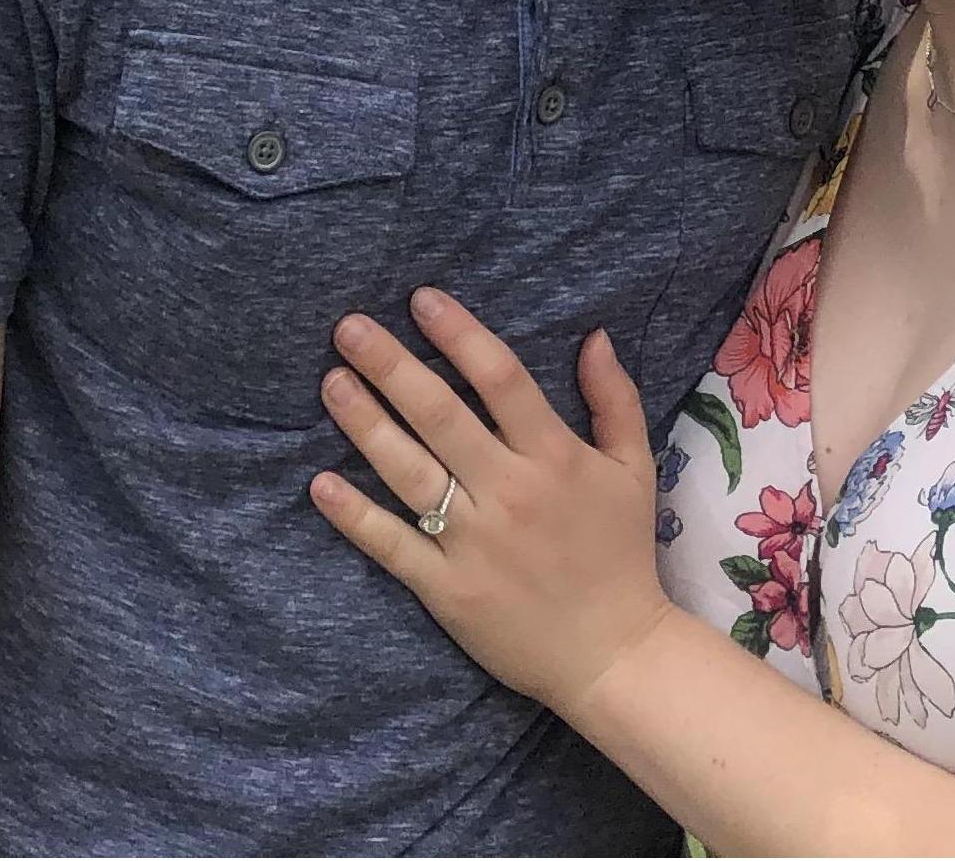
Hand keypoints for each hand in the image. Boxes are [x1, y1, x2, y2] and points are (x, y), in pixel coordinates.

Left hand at [308, 288, 673, 716]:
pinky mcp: (448, 589)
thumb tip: (594, 335)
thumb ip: (614, 399)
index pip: (499, 378)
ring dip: (366, 425)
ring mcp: (474, 542)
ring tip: (331, 383)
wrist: (615, 655)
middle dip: (392, 366)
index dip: (458, 334)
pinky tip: (320, 485)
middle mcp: (509, 491)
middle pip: (441, 416)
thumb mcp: (634, 468)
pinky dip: (356, 517)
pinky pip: (394, 546)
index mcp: (553, 456)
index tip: (419, 298)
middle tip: (348, 327)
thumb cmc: (621, 553)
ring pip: (409, 472)